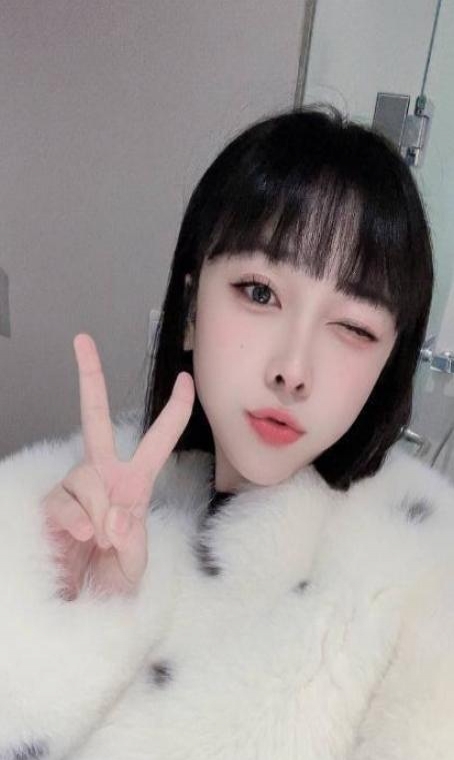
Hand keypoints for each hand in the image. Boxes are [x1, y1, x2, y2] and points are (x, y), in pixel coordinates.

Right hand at [44, 333, 194, 599]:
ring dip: (99, 511)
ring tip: (102, 540)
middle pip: (95, 419)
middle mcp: (102, 477)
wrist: (82, 605)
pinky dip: (77, 522)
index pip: (156, 441)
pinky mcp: (51, 505)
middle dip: (90, 377)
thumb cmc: (113, 580)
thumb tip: (112, 515)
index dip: (174, 411)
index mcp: (133, 484)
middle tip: (82, 339)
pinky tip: (83, 538)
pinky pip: (64, 501)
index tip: (187, 379)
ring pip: (86, 477)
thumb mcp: (135, 563)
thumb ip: (131, 537)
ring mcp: (74, 489)